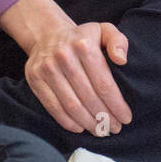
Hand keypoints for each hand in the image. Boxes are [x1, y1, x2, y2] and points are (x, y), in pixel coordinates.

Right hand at [0, 0, 131, 136]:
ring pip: (71, 105)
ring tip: (100, 131)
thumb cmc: (83, 38)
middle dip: (104, 117)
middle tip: (114, 128)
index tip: (126, 118)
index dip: (116, 105)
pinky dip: (67, 121)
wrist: (47, 34)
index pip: (103, 83)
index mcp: (84, 46)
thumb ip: (118, 42)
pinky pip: (53, 106)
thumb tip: (122, 60)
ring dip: (88, 123)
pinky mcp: (35, 79)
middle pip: (88, 97)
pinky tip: (80, 127)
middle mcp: (64, 56)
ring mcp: (47, 68)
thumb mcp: (105, 30)